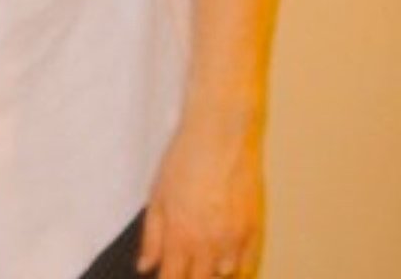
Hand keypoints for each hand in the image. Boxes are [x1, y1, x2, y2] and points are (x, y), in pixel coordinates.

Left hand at [138, 112, 263, 278]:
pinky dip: (235, 265)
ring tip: (201, 255)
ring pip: (224, 274)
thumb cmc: (183, 160)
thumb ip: (152, 235)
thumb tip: (145, 265)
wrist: (219, 137)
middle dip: (189, 275)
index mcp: (180, 235)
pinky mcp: (255, 230)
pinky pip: (247, 264)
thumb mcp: (156, 194)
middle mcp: (209, 244)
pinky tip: (224, 255)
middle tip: (182, 264)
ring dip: (211, 270)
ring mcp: (234, 239)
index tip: (165, 276)